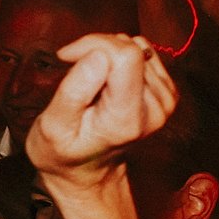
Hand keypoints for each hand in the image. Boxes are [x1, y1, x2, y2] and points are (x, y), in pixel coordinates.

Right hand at [25, 33, 177, 191]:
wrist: (86, 173)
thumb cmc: (62, 152)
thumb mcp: (52, 126)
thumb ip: (73, 91)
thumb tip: (96, 55)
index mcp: (126, 118)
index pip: (125, 56)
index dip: (92, 46)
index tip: (67, 57)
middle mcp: (153, 109)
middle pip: (131, 49)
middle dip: (97, 49)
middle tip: (73, 70)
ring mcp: (164, 102)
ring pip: (136, 48)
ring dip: (107, 56)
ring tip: (90, 81)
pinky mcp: (166, 93)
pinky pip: (143, 54)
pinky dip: (119, 60)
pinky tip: (106, 81)